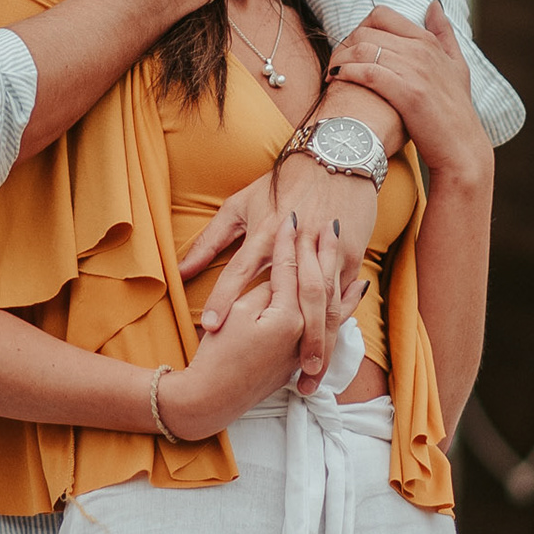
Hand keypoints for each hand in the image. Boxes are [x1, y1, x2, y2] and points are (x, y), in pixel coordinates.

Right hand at [159, 224, 368, 439]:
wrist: (212, 400)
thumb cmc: (218, 356)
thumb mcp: (238, 315)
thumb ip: (264, 290)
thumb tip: (283, 277)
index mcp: (286, 315)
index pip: (290, 269)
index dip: (287, 241)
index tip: (289, 216)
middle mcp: (304, 330)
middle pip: (316, 282)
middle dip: (319, 250)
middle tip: (327, 220)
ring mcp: (306, 346)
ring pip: (332, 304)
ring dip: (338, 275)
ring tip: (348, 249)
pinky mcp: (301, 358)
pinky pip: (332, 326)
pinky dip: (344, 307)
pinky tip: (354, 292)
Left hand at [176, 157, 376, 394]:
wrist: (334, 157)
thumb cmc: (282, 183)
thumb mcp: (242, 204)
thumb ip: (211, 238)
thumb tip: (182, 267)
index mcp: (264, 231)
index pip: (238, 270)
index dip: (222, 299)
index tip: (210, 328)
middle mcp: (296, 243)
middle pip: (290, 297)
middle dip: (284, 338)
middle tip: (272, 373)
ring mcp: (326, 250)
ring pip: (322, 305)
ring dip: (318, 342)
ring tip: (309, 376)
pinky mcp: (351, 254)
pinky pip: (343, 296)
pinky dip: (337, 324)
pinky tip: (330, 350)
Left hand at [328, 1, 492, 183]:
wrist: (462, 148)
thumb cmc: (455, 109)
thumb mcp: (456, 65)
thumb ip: (443, 33)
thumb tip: (433, 3)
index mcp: (428, 41)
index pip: (382, 15)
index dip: (358, 28)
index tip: (350, 47)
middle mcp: (421, 50)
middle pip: (365, 32)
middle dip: (343, 45)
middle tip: (335, 62)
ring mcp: (415, 71)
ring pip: (362, 49)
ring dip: (339, 59)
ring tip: (332, 73)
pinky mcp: (408, 93)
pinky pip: (367, 72)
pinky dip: (346, 72)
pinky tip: (337, 80)